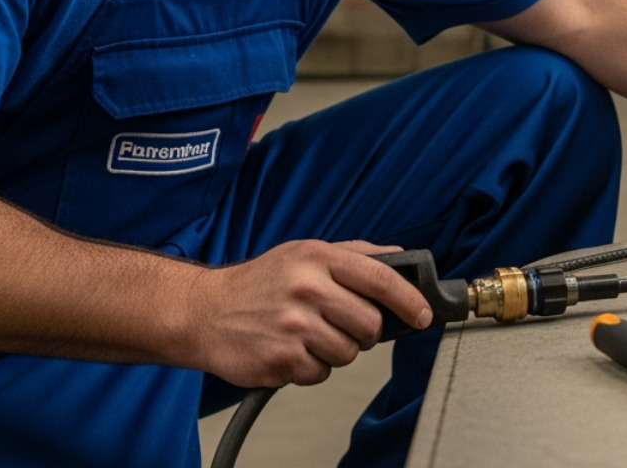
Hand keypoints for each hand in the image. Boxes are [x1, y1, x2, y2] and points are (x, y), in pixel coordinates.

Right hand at [186, 239, 433, 387]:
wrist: (204, 311)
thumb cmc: (259, 282)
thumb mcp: (305, 253)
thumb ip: (356, 254)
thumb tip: (401, 257)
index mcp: (318, 258)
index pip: (380, 278)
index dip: (409, 300)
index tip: (423, 314)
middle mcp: (306, 289)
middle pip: (369, 325)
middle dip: (364, 332)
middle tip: (341, 325)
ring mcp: (293, 326)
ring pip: (348, 353)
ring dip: (335, 351)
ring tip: (308, 335)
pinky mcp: (280, 360)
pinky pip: (320, 373)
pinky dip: (311, 368)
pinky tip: (291, 350)